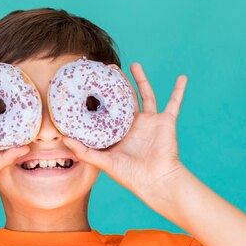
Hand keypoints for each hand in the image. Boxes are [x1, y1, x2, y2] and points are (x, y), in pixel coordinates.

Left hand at [62, 63, 188, 200]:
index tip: (90, 83)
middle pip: (124, 98)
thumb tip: (62, 139)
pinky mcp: (166, 122)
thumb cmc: (130, 176)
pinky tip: (182, 77)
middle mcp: (134, 126)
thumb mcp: (103, 162)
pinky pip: (175, 103)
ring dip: (141, 80)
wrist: (156, 181)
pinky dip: (179, 90)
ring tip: (134, 65)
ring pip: (146, 95)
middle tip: (109, 68)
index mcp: (119, 133)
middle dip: (118, 83)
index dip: (100, 98)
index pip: (107, 111)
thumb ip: (83, 151)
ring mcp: (150, 123)